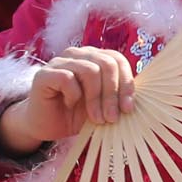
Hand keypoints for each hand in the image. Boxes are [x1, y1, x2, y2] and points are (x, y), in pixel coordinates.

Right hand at [0, 46, 135, 153]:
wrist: (47, 127)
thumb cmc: (76, 115)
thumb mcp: (103, 106)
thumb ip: (117, 96)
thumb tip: (136, 100)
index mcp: (95, 57)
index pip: (118, 60)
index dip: (126, 84)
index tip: (128, 109)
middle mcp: (79, 54)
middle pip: (107, 64)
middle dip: (112, 94)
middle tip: (111, 118)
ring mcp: (60, 61)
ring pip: (90, 70)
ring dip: (96, 98)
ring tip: (95, 118)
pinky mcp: (45, 73)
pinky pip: (67, 78)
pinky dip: (73, 95)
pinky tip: (69, 105)